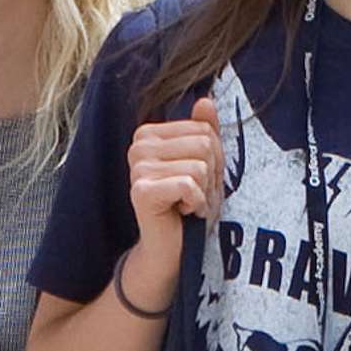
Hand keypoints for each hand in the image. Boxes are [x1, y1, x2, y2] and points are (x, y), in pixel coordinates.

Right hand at [124, 97, 224, 295]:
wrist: (172, 250)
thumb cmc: (190, 206)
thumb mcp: (206, 165)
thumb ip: (205, 132)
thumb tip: (205, 101)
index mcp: (150, 134)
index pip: (204, 130)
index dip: (213, 160)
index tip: (197, 181)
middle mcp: (139, 146)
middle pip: (205, 145)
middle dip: (210, 176)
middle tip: (194, 196)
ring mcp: (137, 168)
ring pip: (200, 166)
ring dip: (204, 192)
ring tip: (188, 205)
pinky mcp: (141, 190)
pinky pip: (189, 185)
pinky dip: (196, 203)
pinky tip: (183, 213)